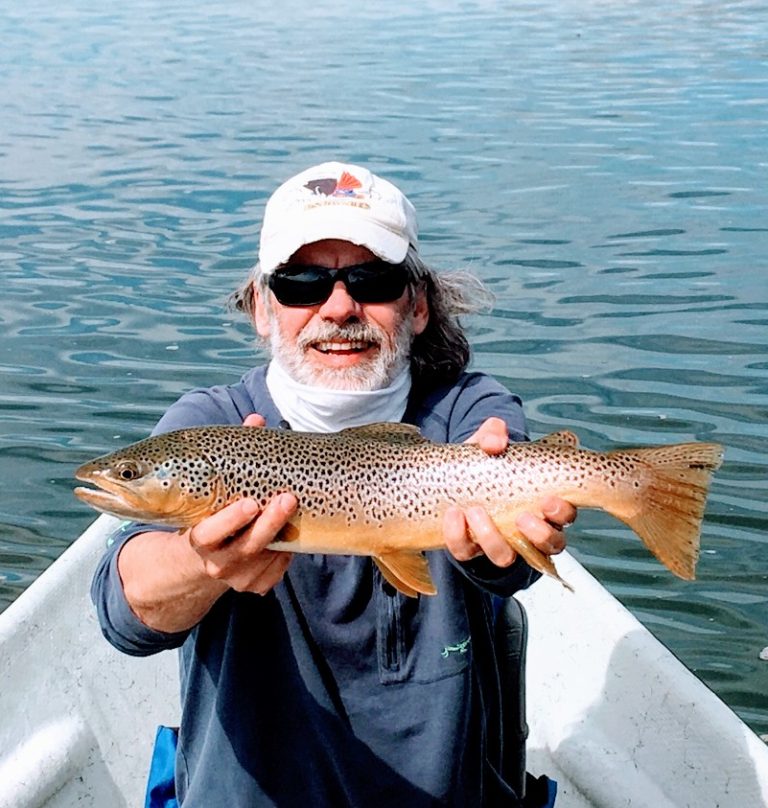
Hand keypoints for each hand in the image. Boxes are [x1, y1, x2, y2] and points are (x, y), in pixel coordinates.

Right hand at [187, 494, 296, 594]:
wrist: (214, 555)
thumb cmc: (218, 523)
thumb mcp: (214, 510)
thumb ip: (230, 500)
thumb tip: (262, 478)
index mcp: (201, 542)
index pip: (210, 535)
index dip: (230, 520)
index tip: (251, 504)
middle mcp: (217, 565)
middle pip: (247, 548)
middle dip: (270, 523)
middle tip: (287, 500)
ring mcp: (238, 580)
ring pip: (267, 557)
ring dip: (284, 533)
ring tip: (292, 509)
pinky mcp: (257, 586)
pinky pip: (279, 567)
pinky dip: (286, 549)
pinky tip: (286, 534)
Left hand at [445, 417, 575, 566]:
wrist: (450, 483)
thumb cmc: (482, 466)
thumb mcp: (488, 446)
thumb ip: (493, 435)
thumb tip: (495, 442)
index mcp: (541, 503)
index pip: (565, 515)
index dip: (562, 512)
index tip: (548, 501)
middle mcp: (526, 530)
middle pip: (550, 544)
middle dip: (540, 534)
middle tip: (523, 517)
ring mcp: (498, 542)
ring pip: (506, 557)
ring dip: (493, 538)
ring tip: (476, 511)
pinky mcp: (469, 549)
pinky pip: (466, 552)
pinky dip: (458, 535)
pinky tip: (453, 514)